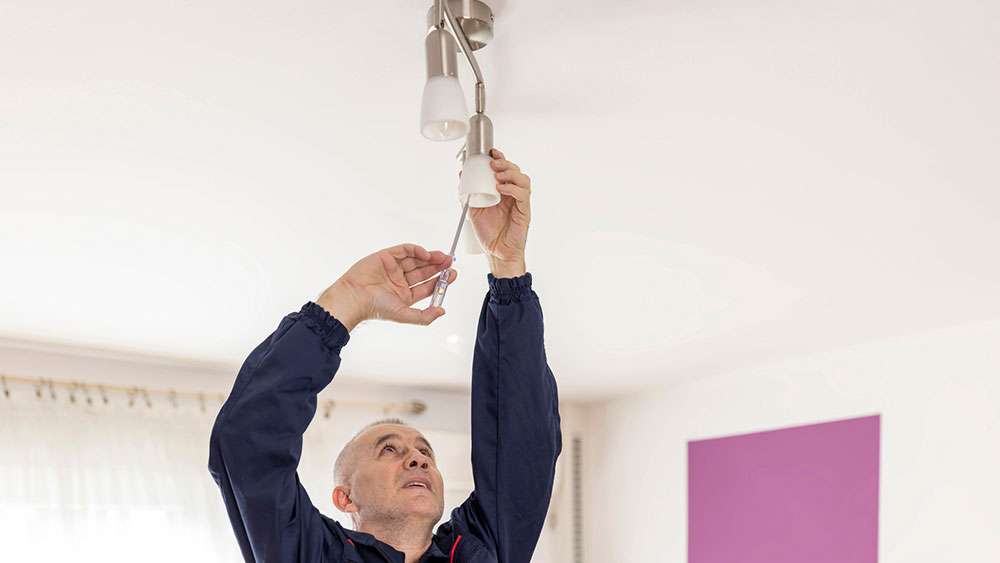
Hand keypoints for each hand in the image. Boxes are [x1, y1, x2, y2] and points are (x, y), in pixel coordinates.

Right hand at [316, 244, 455, 330]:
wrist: (355, 296)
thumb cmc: (375, 307)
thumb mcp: (404, 315)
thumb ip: (424, 316)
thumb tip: (442, 311)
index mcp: (404, 295)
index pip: (427, 286)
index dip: (441, 280)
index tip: (452, 275)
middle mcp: (399, 281)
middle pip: (423, 271)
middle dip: (438, 266)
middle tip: (450, 262)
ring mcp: (393, 268)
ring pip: (416, 259)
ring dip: (430, 257)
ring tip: (442, 257)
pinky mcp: (386, 256)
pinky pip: (404, 250)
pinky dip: (416, 250)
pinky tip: (426, 253)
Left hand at [466, 148, 530, 277]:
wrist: (497, 253)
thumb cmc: (488, 233)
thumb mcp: (473, 210)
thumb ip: (468, 194)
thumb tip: (461, 176)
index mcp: (503, 192)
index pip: (505, 169)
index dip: (500, 158)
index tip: (491, 152)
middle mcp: (513, 195)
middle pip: (515, 170)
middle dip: (504, 163)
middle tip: (493, 164)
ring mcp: (520, 202)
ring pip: (523, 179)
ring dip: (510, 173)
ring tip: (497, 176)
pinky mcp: (525, 211)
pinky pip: (523, 194)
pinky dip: (513, 188)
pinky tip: (503, 188)